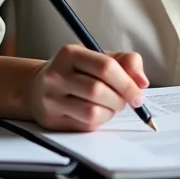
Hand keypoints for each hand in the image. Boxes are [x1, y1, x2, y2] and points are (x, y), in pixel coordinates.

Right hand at [29, 44, 148, 130]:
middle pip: (98, 90)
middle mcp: (57, 75)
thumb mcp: (99, 57)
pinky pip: (85, 125)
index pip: (105, 67)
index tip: (139, 93)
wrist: (37, 87)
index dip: (127, 82)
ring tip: (111, 105)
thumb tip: (142, 82)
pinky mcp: (51, 120)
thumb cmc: (76, 71)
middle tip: (127, 101)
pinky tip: (97, 112)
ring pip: (92, 111)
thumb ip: (126, 62)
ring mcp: (51, 99)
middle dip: (120, 99)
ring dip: (110, 112)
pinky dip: (99, 121)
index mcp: (70, 53)